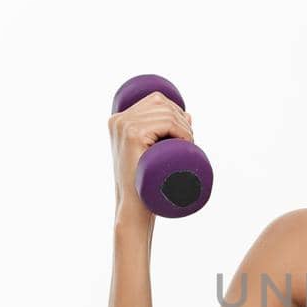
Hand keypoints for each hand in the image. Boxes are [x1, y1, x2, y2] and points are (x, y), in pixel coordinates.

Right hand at [108, 90, 193, 219]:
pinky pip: (166, 122)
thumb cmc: (145, 181)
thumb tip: (188, 114)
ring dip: (185, 127)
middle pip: (161, 102)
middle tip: (189, 143)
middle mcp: (118, 120)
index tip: (185, 134)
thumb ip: (164, 131)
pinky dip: (182, 132)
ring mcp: (124, 126)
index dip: (176, 112)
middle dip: (181, 119)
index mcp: (118, 120)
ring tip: (188, 147)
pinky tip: (186, 144)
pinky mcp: (133, 135)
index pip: (155, 99)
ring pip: (166, 112)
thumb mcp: (152, 151)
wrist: (134, 206)